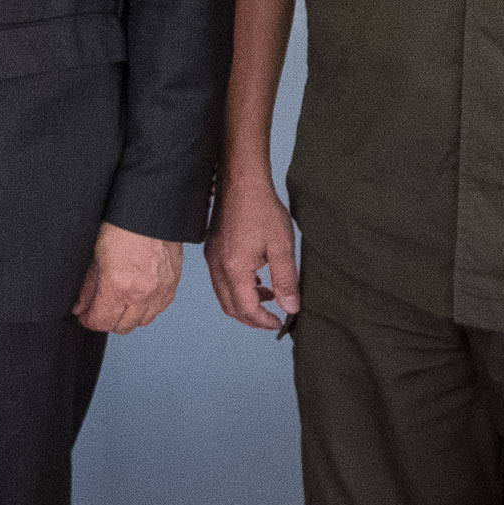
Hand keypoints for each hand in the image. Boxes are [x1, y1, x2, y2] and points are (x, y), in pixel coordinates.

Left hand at [74, 221, 181, 334]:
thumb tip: (81, 306)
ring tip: (118, 302)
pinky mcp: (173, 285)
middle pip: (122, 326)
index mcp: (119, 285)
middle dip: (107, 321)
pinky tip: (137, 295)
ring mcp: (161, 290)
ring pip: (142, 321)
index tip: (85, 316)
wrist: (150, 209)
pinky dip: (147, 308)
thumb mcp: (96, 254)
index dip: (90, 321)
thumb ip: (88, 286)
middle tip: (98, 309)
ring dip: (128, 316)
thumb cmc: (122, 224)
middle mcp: (143, 293)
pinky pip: (159, 309)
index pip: (102, 321)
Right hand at [204, 174, 299, 330]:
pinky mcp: (213, 249)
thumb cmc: (263, 210)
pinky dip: (237, 288)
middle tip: (272, 318)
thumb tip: (290, 308)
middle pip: (230, 306)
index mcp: (234, 269)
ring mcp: (212, 257)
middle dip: (251, 318)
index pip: (246, 308)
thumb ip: (286, 280)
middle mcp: (217, 266)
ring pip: (223, 294)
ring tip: (269, 296)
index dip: (263, 321)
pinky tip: (256, 278)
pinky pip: (221, 280)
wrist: (242, 181)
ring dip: (244, 302)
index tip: (280, 323)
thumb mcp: (282, 247)